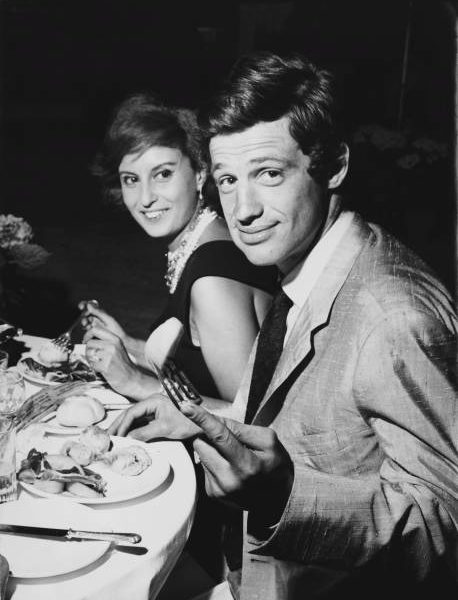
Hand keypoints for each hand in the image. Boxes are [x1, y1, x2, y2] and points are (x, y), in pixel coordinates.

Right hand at [79, 301, 126, 341]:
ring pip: (85, 320)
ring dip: (84, 321)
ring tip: (86, 324)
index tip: (81, 306)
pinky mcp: (92, 332)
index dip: (84, 304)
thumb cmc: (116, 331)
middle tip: (85, 319)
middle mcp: (96, 318)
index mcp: (101, 313)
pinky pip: (86, 329)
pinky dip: (85, 328)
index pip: (91, 305)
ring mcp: (94, 325)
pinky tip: (87, 330)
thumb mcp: (108, 320)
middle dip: (83, 315)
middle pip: (86, 313)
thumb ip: (99, 312)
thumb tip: (89, 304)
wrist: (120, 343)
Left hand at [83, 326, 139, 395]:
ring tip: (98, 362)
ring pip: (89, 353)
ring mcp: (109, 355)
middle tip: (93, 355)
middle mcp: (112, 345)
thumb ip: (105, 341)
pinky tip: (101, 369)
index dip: (87, 335)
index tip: (86, 341)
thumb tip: (88, 339)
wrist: (131, 378)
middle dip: (88, 350)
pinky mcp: (105, 366)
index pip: (95, 330)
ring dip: (90, 359)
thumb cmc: (122, 364)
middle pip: (90, 343)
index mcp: (115, 339)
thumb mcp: (117, 348)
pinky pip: (92, 364)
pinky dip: (94, 367)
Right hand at [108, 394, 200, 440]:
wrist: (202, 423)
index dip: (122, 425)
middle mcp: (152, 403)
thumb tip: (129, 438)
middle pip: (130, 414)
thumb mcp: (165, 428)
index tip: (116, 437)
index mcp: (153, 401)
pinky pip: (141, 423)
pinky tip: (126, 437)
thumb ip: (145, 432)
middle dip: (119, 425)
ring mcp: (154, 410)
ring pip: (134, 419)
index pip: (132, 412)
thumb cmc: (187, 422)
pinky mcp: (157, 417)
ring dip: (124, 428)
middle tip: (107, 437)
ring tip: (113, 438)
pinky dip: (132, 430)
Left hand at [180, 402, 293, 527]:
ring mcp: (219, 490)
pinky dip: (213, 461)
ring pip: (200, 454)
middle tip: (227, 437)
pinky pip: (204, 466)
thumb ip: (240, 429)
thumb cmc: (276, 465)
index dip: (202, 419)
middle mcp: (229, 480)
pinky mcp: (212, 494)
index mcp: (247, 465)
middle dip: (208, 434)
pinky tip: (230, 467)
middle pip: (202, 444)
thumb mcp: (267, 441)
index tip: (186, 406)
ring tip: (233, 456)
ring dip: (211, 448)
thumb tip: (214, 419)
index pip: (219, 436)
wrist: (280, 498)